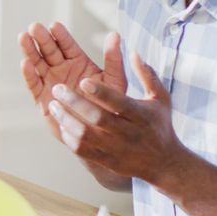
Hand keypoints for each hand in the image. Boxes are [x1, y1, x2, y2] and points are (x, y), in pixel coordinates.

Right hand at [19, 23, 126, 139]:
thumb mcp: (115, 81)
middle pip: (49, 51)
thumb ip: (114, 59)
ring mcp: (50, 83)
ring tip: (23, 37)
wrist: (100, 135)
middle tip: (35, 27)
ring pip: (38, 64)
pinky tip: (26, 63)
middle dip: (42, 39)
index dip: (61, 36)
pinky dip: (29, 74)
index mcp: (79, 63)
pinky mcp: (42, 98)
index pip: (67, 45)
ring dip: (30, 51)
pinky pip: (34, 84)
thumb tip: (115, 34)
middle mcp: (62, 70)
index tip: (55, 25)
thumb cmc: (110, 107)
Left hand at [47, 53, 185, 183]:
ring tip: (52, 105)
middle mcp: (128, 133)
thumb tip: (133, 52)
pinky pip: (83, 150)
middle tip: (57, 88)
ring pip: (85, 135)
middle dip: (75, 103)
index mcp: (141, 116)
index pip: (119, 103)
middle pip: (98, 118)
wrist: (164, 163)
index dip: (101, 92)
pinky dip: (69, 137)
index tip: (83, 80)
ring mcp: (116, 149)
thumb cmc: (159, 124)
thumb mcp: (160, 98)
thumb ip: (147, 75)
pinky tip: (61, 123)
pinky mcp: (106, 161)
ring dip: (66, 119)